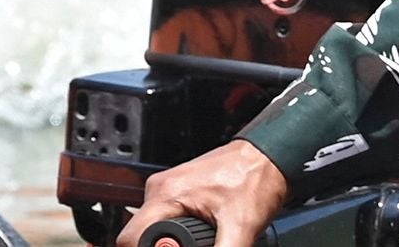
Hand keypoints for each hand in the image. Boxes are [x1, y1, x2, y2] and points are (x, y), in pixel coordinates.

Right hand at [122, 136, 285, 245]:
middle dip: (166, 246)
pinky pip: (170, 220)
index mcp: (165, 194)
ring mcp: (169, 191)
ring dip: (177, 241)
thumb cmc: (254, 179)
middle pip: (143, 234)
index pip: (130, 237)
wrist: (267, 159)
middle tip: (198, 246)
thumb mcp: (241, 227)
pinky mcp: (181, 194)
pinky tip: (208, 235)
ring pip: (158, 228)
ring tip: (208, 240)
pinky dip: (183, 234)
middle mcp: (160, 190)